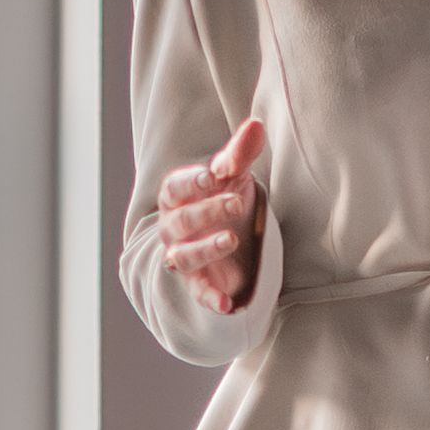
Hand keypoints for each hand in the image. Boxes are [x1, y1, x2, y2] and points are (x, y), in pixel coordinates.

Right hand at [155, 115, 270, 313]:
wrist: (236, 239)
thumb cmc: (226, 199)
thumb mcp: (235, 177)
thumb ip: (240, 154)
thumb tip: (256, 124)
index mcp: (177, 197)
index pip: (175, 188)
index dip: (192, 182)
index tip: (215, 175)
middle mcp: (173, 228)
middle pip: (180, 221)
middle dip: (206, 211)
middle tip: (236, 202)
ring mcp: (184, 257)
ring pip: (183, 256)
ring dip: (205, 249)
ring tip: (231, 239)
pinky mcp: (199, 283)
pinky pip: (200, 293)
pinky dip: (210, 299)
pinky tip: (226, 305)